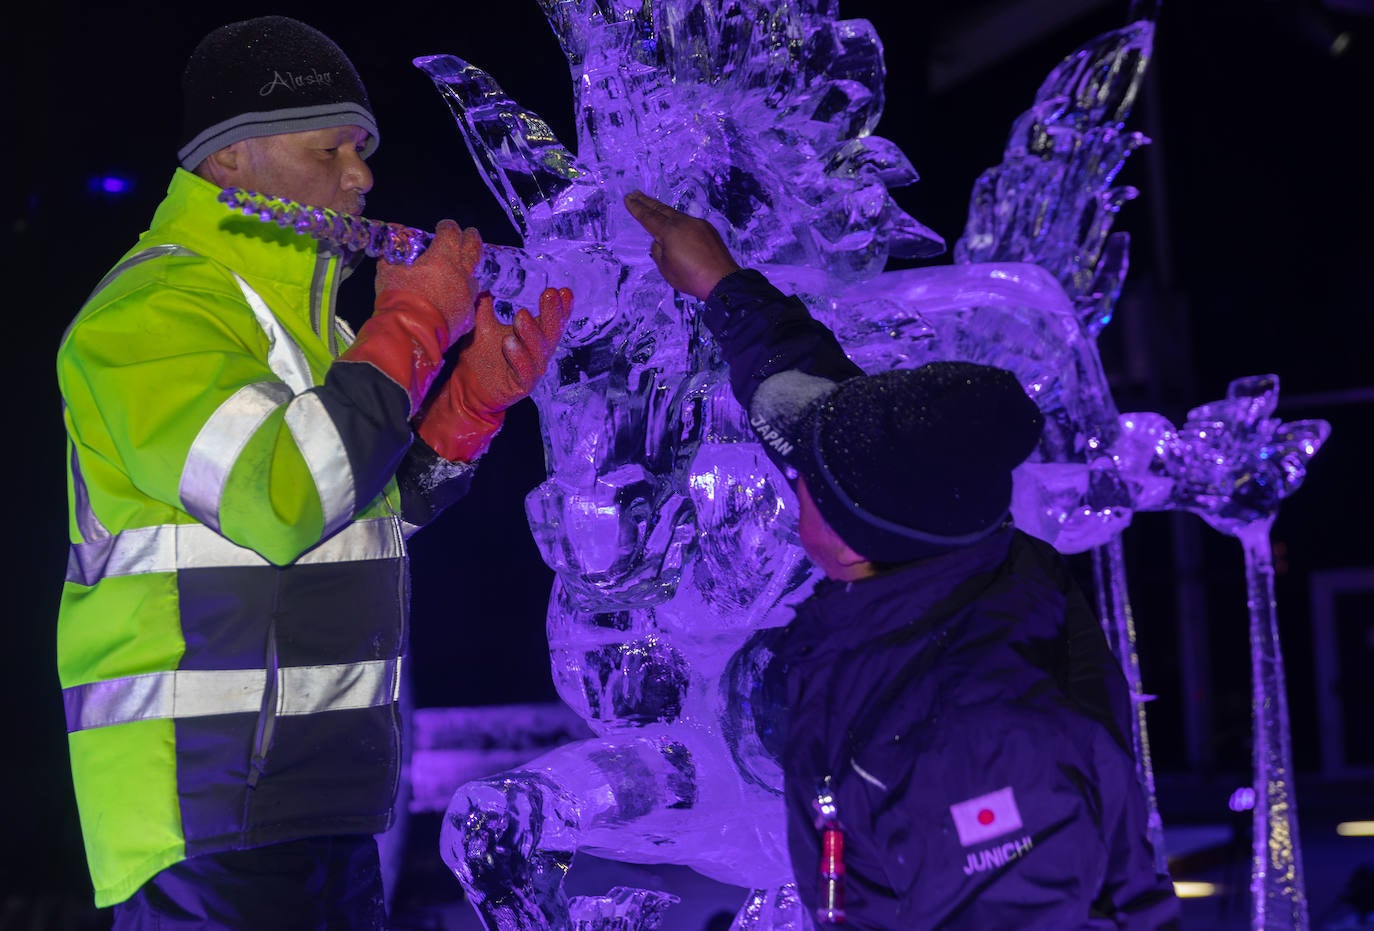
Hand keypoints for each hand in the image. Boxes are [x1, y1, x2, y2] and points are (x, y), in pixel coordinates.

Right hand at [375, 219, 482, 343]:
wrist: (411, 334)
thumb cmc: (399, 300)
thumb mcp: (388, 274)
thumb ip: (390, 260)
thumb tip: (387, 252)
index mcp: (442, 257)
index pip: (450, 233)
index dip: (447, 227)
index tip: (444, 226)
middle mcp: (460, 274)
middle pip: (472, 249)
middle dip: (471, 238)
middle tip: (470, 233)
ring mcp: (467, 296)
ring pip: (473, 278)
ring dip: (468, 272)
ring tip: (463, 271)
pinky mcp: (468, 316)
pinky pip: (469, 303)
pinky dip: (462, 298)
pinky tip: (456, 301)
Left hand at [417, 286, 573, 460]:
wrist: (468, 389)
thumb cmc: (480, 358)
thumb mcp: (483, 327)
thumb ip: (485, 307)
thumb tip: (483, 282)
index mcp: (533, 338)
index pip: (551, 320)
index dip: (560, 307)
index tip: (562, 290)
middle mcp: (537, 354)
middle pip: (550, 332)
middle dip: (552, 313)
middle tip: (549, 294)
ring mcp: (532, 371)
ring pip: (539, 352)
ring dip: (532, 333)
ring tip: (521, 315)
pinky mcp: (521, 387)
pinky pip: (524, 372)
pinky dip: (519, 358)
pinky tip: (510, 343)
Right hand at [623, 190, 740, 299]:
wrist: (721, 280)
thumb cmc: (690, 277)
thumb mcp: (665, 268)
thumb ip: (658, 251)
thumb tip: (660, 241)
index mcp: (669, 231)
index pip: (648, 217)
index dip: (636, 208)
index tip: (628, 199)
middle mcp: (683, 222)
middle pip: (661, 209)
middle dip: (646, 202)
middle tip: (635, 193)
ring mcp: (698, 224)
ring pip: (676, 214)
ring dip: (662, 210)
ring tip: (652, 206)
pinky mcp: (708, 229)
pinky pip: (688, 222)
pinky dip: (678, 221)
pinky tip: (675, 224)